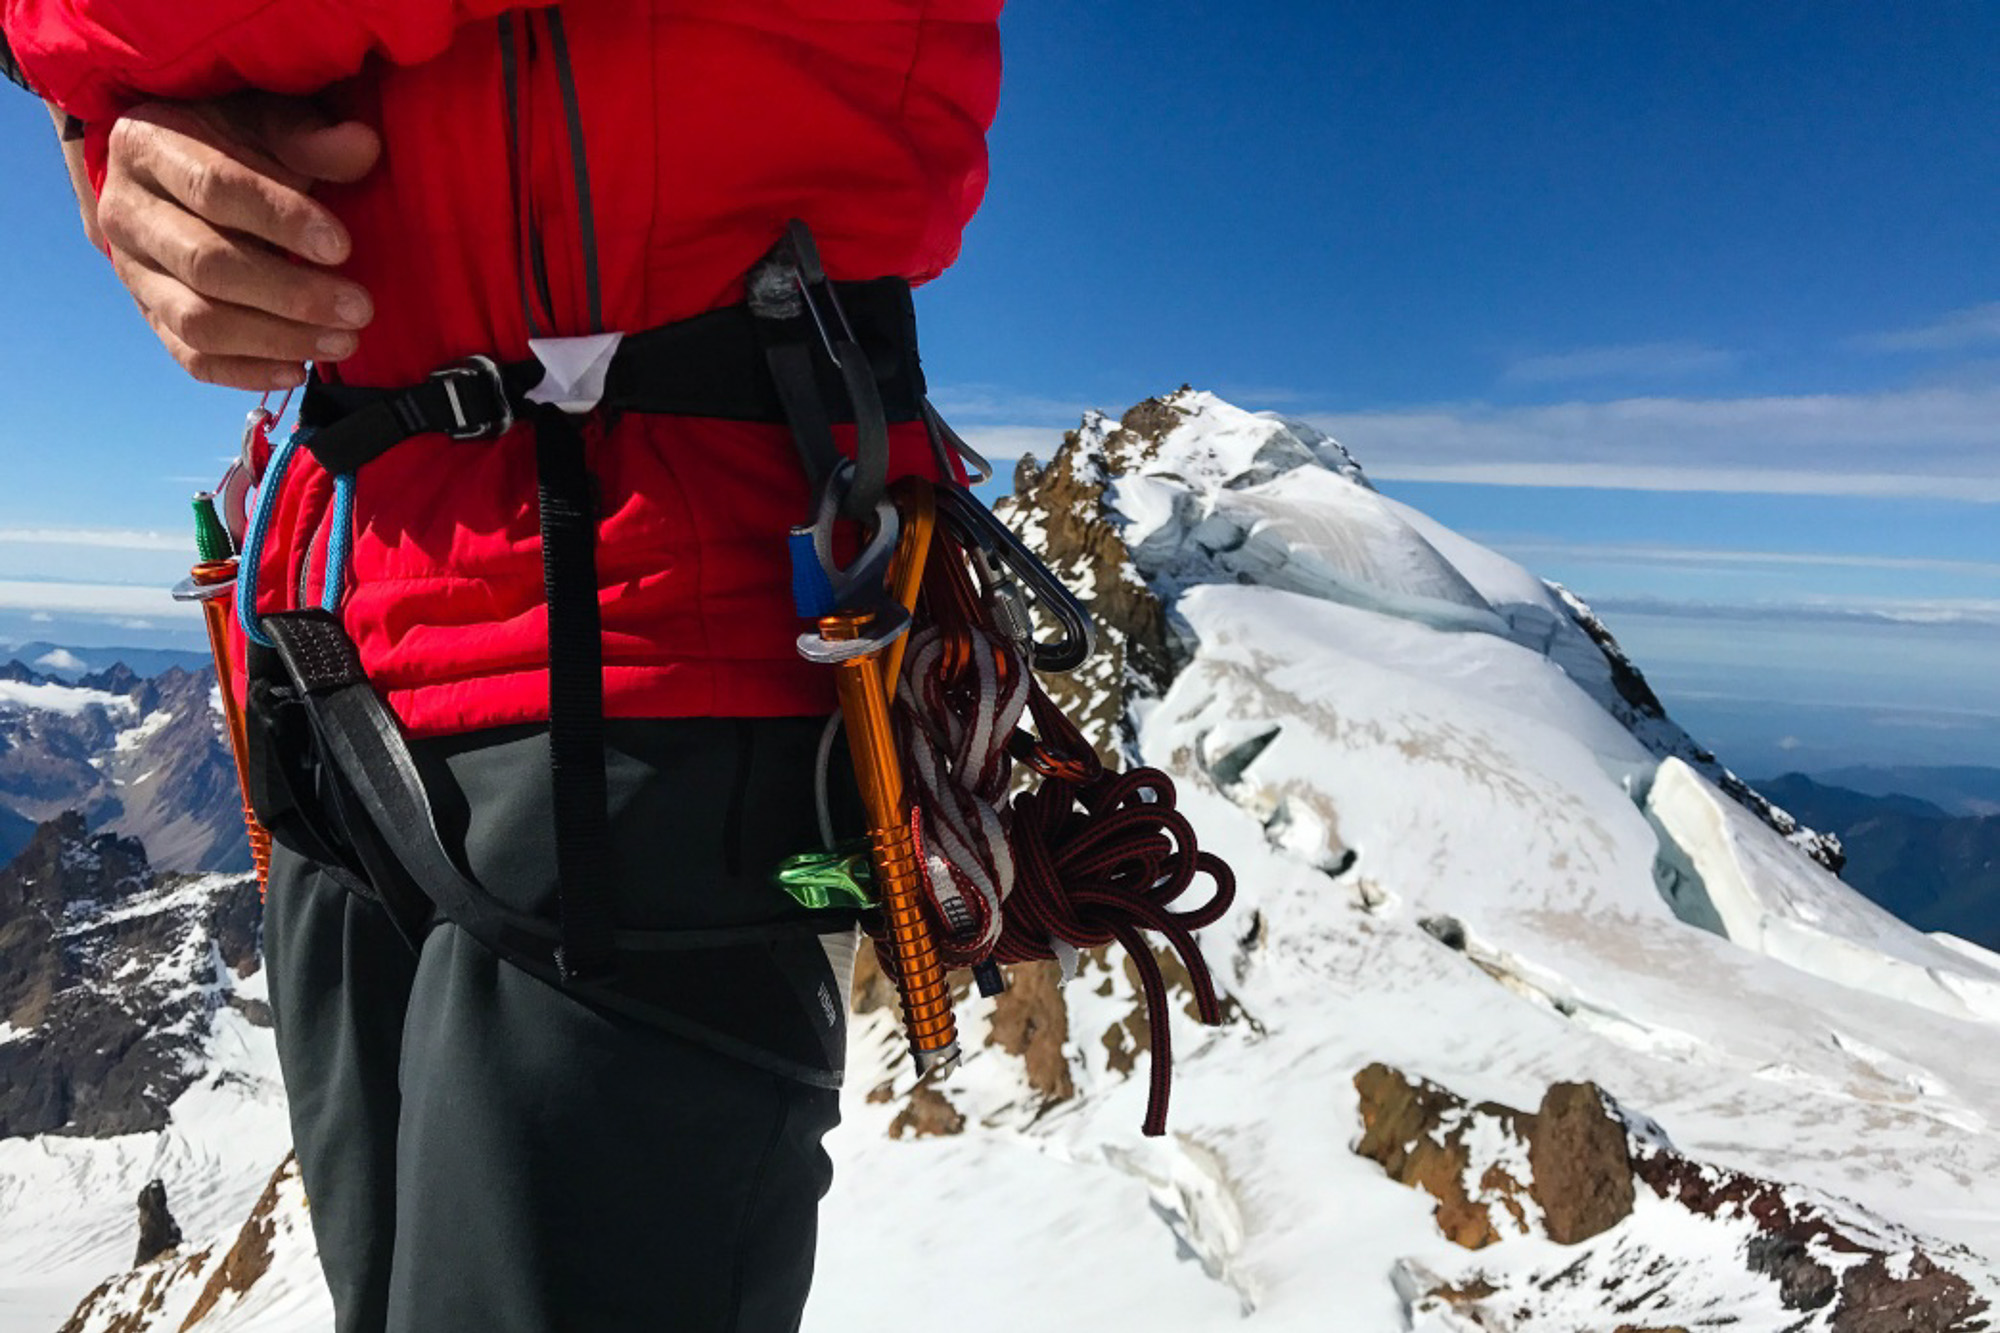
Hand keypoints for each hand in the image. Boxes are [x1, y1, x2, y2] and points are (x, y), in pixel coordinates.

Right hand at [96, 95, 382, 390]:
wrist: (180, 165)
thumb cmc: (233, 135)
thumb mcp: (266, 119)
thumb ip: (309, 137)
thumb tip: (364, 147)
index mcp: (147, 146)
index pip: (214, 189)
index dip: (280, 220)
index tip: (341, 247)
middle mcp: (128, 211)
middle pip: (207, 265)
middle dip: (292, 294)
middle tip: (360, 308)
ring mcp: (132, 270)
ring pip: (198, 321)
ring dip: (278, 340)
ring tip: (343, 341)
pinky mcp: (150, 314)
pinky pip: (192, 358)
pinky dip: (247, 372)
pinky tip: (299, 370)